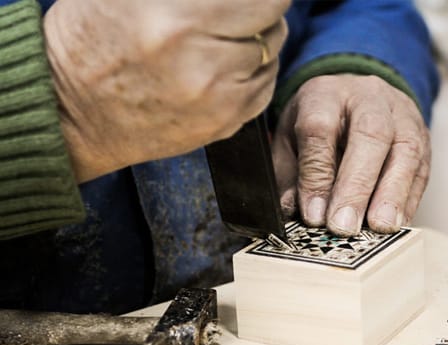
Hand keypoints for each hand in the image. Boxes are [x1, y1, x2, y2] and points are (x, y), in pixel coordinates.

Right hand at [44, 0, 289, 181]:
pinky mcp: (221, 126)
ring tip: (222, 39)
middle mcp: (202, 64)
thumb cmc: (88, 44)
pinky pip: (264, 89)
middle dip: (260, 9)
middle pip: (272, 21)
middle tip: (238, 10)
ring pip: (271, 55)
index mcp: (176, 21)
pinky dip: (254, 73)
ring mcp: (216, 102)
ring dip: (256, 41)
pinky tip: (227, 67)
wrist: (71, 115)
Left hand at [272, 74, 430, 233]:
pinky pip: (422, 167)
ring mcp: (401, 115)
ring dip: (392, 194)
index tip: (314, 214)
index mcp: (324, 94)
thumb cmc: (317, 121)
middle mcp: (368, 97)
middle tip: (345, 225)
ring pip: (404, 149)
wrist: (354, 96)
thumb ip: (290, 174)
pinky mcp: (422, 137)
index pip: (320, 129)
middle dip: (357, 185)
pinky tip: (396, 222)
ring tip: (379, 227)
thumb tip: (298, 212)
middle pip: (370, 134)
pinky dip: (409, 198)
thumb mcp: (289, 139)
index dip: (317, 175)